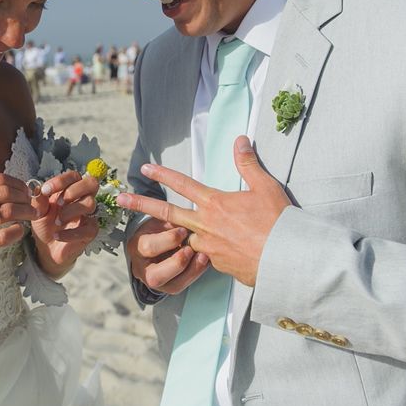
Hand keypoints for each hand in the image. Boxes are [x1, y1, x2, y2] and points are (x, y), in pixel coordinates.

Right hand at [0, 173, 38, 298]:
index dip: (17, 183)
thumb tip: (13, 187)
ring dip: (27, 212)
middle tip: (32, 204)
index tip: (26, 191)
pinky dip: (18, 231)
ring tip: (33, 215)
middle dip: (24, 197)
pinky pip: (4, 235)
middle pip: (4, 192)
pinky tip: (20, 231)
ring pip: (7, 211)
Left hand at [29, 171, 99, 277]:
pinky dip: (70, 233)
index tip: (45, 190)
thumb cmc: (44, 224)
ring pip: (90, 203)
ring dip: (71, 210)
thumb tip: (39, 190)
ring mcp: (88, 214)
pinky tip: (57, 235)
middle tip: (58, 203)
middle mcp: (81, 199)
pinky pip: (88, 228)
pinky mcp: (90, 232)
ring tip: (56, 221)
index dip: (61, 180)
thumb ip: (38, 200)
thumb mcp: (37, 211)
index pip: (74, 176)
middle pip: (91, 183)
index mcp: (69, 189)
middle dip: (74, 190)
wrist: (46, 247)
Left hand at [116, 136, 290, 285]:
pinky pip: (207, 255)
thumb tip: (240, 140)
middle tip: (120, 200)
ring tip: (186, 234)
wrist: (285, 260)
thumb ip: (248, 164)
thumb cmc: (278, 222)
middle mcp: (205, 225)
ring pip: (187, 238)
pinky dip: (210, 250)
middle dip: (140, 206)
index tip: (145, 169)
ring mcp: (208, 247)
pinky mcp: (217, 265)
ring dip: (182, 235)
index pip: (183, 184)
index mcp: (215, 204)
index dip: (163, 175)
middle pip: (166, 214)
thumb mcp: (265, 187)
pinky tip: (228, 250)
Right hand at [127, 217, 208, 294]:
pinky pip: (184, 285)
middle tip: (191, 248)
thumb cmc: (159, 230)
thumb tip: (187, 219)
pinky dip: (196, 273)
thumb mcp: (160, 221)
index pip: (148, 247)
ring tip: (203, 256)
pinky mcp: (169, 287)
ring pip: (172, 285)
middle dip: (177, 262)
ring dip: (191, 270)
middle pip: (155, 275)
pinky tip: (205, 261)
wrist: (158, 241)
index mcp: (136, 247)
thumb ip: (170, 221)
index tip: (183, 230)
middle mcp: (141, 268)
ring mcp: (155, 280)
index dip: (169, 239)